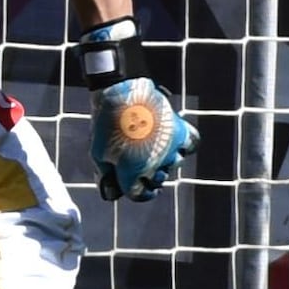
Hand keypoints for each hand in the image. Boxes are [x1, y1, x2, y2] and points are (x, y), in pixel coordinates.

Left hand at [97, 79, 192, 204]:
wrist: (120, 95)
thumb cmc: (105, 125)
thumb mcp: (97, 152)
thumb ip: (107, 174)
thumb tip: (112, 193)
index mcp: (133, 172)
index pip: (140, 194)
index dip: (137, 193)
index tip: (136, 188)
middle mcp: (156, 164)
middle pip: (158, 180)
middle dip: (148, 176)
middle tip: (139, 164)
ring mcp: (171, 148)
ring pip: (174, 163)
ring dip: (164, 160)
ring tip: (149, 146)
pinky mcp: (181, 131)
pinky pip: (191, 144)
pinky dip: (183, 145)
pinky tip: (171, 141)